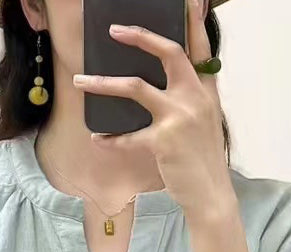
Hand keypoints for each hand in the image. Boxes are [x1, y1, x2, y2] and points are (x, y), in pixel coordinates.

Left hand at [72, 0, 233, 218]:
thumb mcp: (204, 123)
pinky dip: (109, 139)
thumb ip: (189, 100)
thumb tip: (162, 87)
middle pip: (167, 53)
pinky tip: (97, 139)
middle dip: (140, 37)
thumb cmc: (202, 161)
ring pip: (135, 87)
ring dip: (104, 83)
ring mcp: (179, 117)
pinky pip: (127, 136)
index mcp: (205, 91)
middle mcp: (194, 97)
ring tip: (80, 81)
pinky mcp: (163, 140)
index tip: (188, 1)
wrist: (210, 194)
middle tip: (113, 31)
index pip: (199, 48)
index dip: (193, 22)